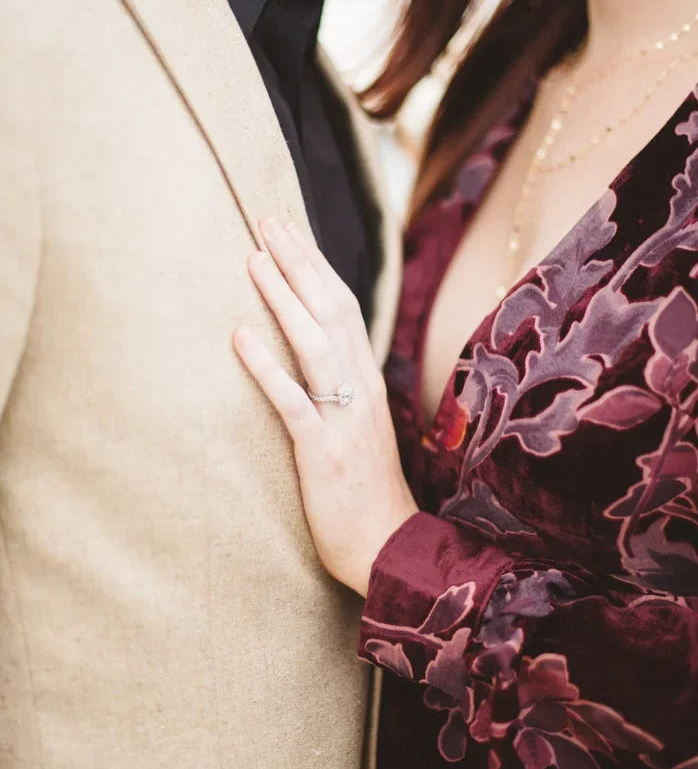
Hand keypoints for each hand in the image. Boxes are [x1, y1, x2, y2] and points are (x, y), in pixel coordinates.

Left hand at [233, 218, 417, 596]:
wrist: (387, 548)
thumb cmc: (366, 490)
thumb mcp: (359, 427)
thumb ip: (343, 387)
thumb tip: (316, 353)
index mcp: (368, 381)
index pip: (346, 309)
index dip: (318, 266)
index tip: (293, 230)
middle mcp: (361, 389)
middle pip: (333, 311)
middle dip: (300, 262)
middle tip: (270, 220)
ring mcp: (345, 419)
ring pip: (316, 344)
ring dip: (283, 298)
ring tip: (253, 259)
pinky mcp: (323, 451)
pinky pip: (294, 402)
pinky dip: (266, 367)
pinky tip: (240, 338)